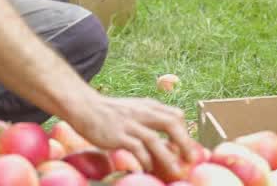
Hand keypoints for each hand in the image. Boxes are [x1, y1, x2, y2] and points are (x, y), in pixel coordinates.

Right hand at [66, 95, 199, 174]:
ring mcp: (129, 123)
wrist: (85, 107)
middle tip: (191, 159)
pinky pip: (136, 148)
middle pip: (171, 123)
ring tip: (175, 170)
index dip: (186, 131)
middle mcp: (142, 113)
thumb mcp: (134, 110)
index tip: (189, 147)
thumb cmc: (111, 113)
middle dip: (185, 142)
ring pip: (154, 139)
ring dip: (167, 156)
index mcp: (148, 106)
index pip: (175, 115)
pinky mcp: (117, 135)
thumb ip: (150, 119)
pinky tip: (147, 169)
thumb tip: (167, 140)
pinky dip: (144, 160)